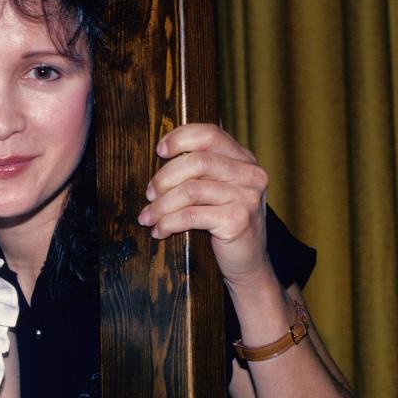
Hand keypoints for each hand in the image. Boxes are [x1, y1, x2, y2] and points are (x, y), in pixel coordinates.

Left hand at [136, 123, 270, 286]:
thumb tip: (160, 156)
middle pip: (196, 161)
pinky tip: (160, 231)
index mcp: (244, 160)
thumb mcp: (219, 191)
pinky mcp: (237, 220)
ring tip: (148, 217)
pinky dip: (168, 223)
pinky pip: (190, 216)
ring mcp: (246, 197)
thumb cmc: (225, 224)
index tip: (159, 150)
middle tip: (149, 195)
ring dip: (161, 205)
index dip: (180, 138)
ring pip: (190, 190)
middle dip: (164, 178)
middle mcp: (250, 174)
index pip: (210, 134)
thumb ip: (201, 171)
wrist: (249, 263)